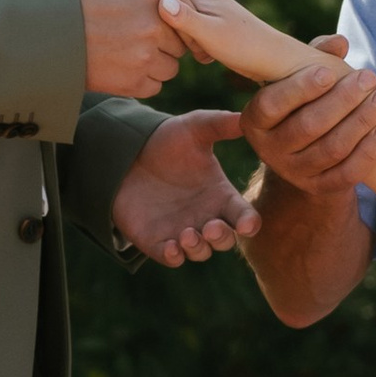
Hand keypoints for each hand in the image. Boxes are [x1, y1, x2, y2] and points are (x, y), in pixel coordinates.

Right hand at [78, 0, 213, 98]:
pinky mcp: (133, 83)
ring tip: (123, 47)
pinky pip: (154, 85)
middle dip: (163, 39)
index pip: (187, 14)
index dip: (171, 17)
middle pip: (180, 42)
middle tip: (131, 31)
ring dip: (154, 61)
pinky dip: (140, 78)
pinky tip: (118, 63)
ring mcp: (145, 58)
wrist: (46, 27)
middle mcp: (155, 28)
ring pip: (170, 67)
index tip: (150, 17)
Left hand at [109, 110, 262, 267]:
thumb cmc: (167, 140)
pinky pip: (172, 258)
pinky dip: (174, 257)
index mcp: (221, 195)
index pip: (244, 216)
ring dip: (198, 248)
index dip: (249, 223)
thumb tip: (246, 118)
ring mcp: (182, 231)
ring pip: (200, 252)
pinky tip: (171, 248)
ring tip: (187, 234)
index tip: (247, 225)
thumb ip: (220, 124)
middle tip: (211, 227)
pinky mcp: (157, 240)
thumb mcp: (194, 128)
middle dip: (221, 238)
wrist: (127, 152)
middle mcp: (206, 217)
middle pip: (225, 240)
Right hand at [241, 37, 375, 202]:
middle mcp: (269, 150)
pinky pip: (347, 173)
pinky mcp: (320, 188)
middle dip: (342, 101)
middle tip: (368, 78)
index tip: (329, 72)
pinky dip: (367, 152)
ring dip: (361, 122)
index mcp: (256, 119)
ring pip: (332, 149)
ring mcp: (295, 173)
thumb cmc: (304, 101)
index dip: (299, 89)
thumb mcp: (301, 75)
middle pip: (308, 126)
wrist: (308, 151)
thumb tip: (339, 43)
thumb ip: (315, 54)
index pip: (272, 104)